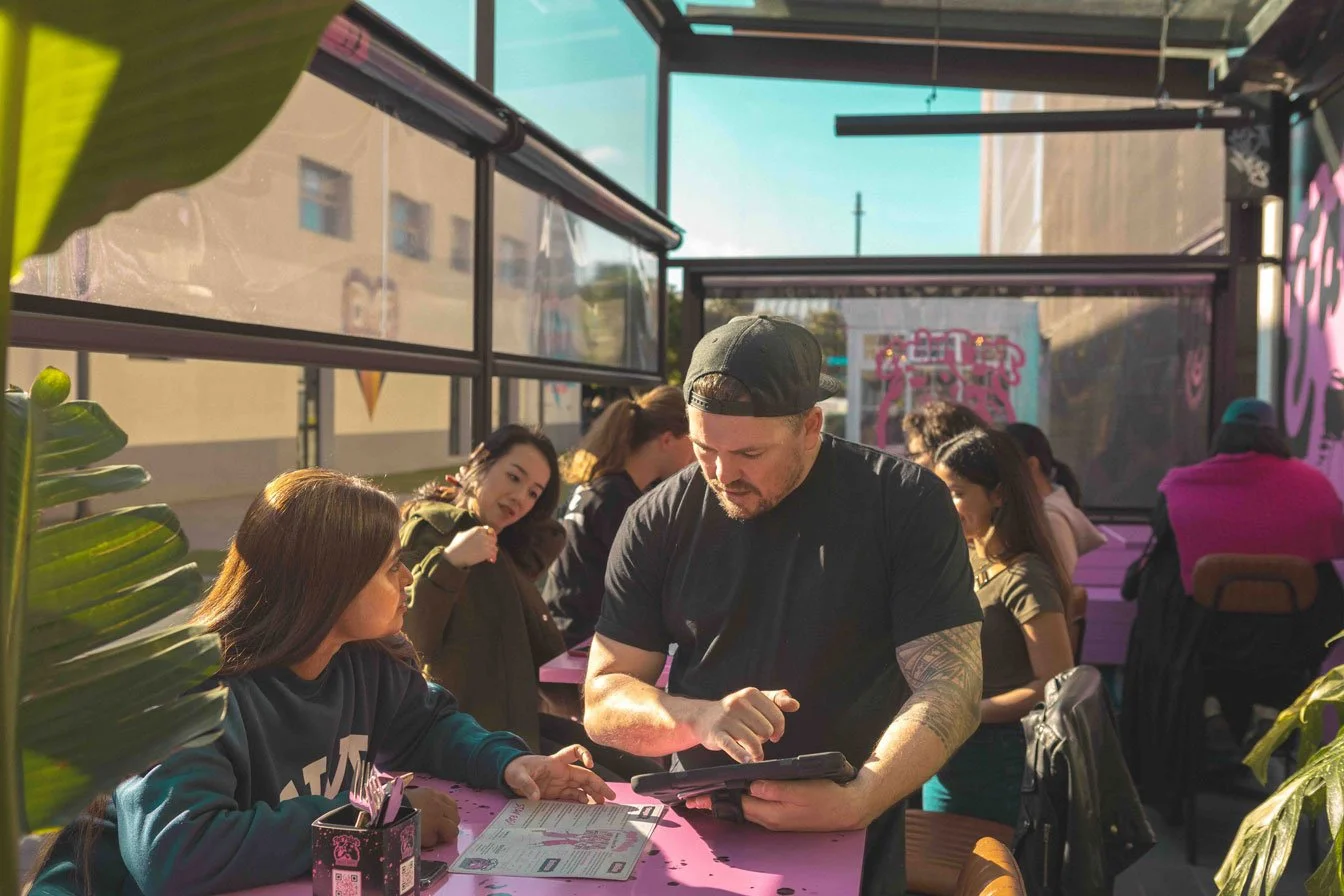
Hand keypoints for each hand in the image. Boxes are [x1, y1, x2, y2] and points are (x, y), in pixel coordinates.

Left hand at [405, 786, 459, 847]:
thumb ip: (433, 839)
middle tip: (444, 829)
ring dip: (450, 813)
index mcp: (439, 821)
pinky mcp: (430, 790)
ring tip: (443, 817)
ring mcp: (436, 797)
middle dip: (451, 824)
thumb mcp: (420, 839)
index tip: (444, 839)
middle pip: (456, 817)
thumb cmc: (406, 826)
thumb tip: (439, 837)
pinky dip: (444, 803)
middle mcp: (441, 808)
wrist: (393, 808)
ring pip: (453, 806)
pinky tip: (438, 806)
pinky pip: (444, 796)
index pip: (453, 831)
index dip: (450, 837)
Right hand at [444, 525, 496, 567]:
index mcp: (478, 529)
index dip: (489, 535)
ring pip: (495, 547)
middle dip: (492, 543)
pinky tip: (489, 560)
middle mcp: (483, 536)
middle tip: (489, 549)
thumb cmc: (456, 545)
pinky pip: (494, 554)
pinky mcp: (486, 553)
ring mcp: (486, 544)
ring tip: (489, 555)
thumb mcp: (462, 534)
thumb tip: (474, 533)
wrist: (454, 555)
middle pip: (493, 538)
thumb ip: (471, 532)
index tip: (488, 540)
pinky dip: (493, 557)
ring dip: (492, 551)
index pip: (489, 530)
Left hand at [504, 745, 616, 803]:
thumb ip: (526, 785)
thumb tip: (536, 797)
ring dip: (594, 794)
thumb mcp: (517, 775)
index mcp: (555, 762)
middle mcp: (562, 771)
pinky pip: (574, 796)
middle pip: (585, 775)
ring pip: (583, 786)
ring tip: (603, 804)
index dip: (584, 755)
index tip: (590, 765)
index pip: (574, 752)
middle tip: (610, 796)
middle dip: (599, 783)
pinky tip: (589, 808)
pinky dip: (583, 801)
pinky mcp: (557, 792)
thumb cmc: (514, 769)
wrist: (509, 774)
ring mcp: (561, 782)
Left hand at [685, 778, 872, 831]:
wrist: (848, 808)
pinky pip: (757, 806)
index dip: (715, 798)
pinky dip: (744, 799)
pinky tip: (739, 790)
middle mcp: (770, 818)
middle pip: (737, 807)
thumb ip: (775, 789)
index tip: (695, 796)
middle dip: (716, 801)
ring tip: (710, 791)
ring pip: (746, 807)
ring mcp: (776, 818)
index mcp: (771, 813)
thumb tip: (752, 785)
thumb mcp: (801, 790)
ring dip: (729, 800)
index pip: (736, 803)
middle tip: (694, 795)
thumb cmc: (826, 797)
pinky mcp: (783, 813)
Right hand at [691, 688, 799, 763]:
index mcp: (751, 693)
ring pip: (753, 741)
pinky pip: (734, 748)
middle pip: (766, 730)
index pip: (777, 716)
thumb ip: (777, 700)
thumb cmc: (735, 711)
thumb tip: (795, 705)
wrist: (703, 717)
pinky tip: (747, 760)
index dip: (779, 729)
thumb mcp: (755, 700)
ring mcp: (726, 718)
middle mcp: (738, 703)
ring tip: (754, 754)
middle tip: (757, 739)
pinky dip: (742, 756)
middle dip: (765, 738)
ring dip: (757, 752)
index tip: (775, 734)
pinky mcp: (716, 734)